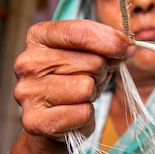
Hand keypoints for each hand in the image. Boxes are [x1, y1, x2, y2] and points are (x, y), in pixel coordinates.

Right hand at [13, 19, 134, 141]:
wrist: (55, 121)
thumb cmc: (73, 81)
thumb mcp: (92, 56)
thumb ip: (107, 46)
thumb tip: (127, 47)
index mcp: (38, 37)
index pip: (79, 32)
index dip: (110, 40)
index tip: (127, 47)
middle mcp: (27, 62)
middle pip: (90, 61)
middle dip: (100, 72)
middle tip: (88, 80)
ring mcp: (28, 92)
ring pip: (86, 88)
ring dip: (91, 94)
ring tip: (79, 96)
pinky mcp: (35, 120)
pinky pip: (82, 112)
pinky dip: (85, 115)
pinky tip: (73, 114)